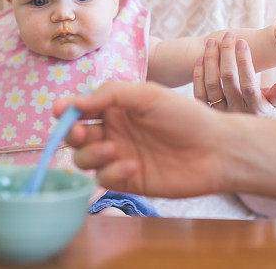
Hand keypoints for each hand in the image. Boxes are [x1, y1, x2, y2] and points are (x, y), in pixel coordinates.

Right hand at [55, 81, 225, 197]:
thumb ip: (111, 94)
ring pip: (85, 159)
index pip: (82, 108)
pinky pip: (105, 179)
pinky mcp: (128, 181)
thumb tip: (75, 102)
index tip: (59, 110)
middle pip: (76, 136)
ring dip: (91, 154)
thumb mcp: (148, 95)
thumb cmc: (186, 116)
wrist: (215, 150)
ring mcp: (120, 156)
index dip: (67, 109)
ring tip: (112, 149)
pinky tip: (132, 166)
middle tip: (80, 132)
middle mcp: (114, 131)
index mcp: (117, 107)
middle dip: (72, 134)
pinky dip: (112, 172)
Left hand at [194, 32, 275, 113]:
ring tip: (212, 42)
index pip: (248, 83)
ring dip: (210, 60)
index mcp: (254, 109)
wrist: (240, 132)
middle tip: (228, 36)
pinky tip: (201, 58)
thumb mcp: (273, 105)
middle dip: (227, 54)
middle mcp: (235, 112)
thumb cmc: (260, 110)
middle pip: (228, 79)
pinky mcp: (205, 111)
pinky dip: (198, 74)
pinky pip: (199, 92)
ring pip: (212, 84)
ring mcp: (219, 112)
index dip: (244, 61)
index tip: (242, 42)